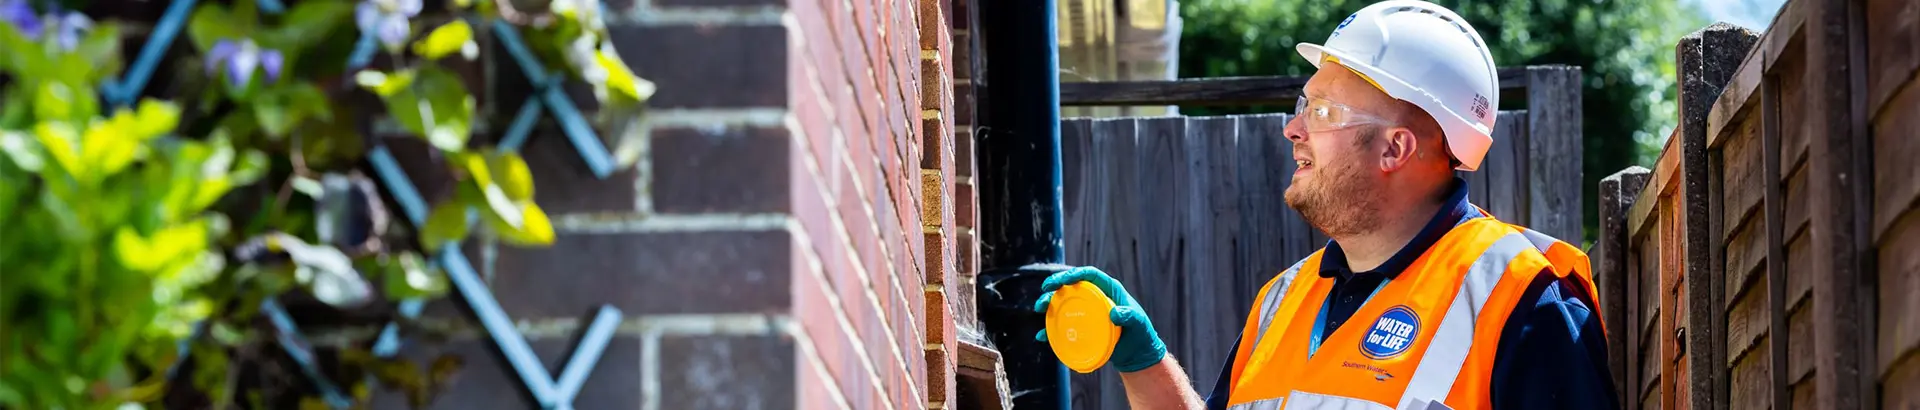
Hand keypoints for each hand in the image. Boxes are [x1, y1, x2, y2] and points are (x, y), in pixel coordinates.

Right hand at [1032, 266, 1166, 372]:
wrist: (1137, 354)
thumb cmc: (1140, 334)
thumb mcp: (1137, 323)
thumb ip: (1129, 316)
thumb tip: (1114, 313)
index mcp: (1109, 289)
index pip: (1089, 275)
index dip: (1074, 273)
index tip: (1061, 280)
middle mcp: (1095, 297)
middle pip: (1072, 286)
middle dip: (1055, 286)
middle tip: (1044, 291)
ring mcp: (1088, 312)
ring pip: (1064, 303)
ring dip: (1049, 303)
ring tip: (1039, 308)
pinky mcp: (1083, 328)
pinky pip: (1063, 326)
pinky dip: (1051, 330)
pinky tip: (1042, 335)